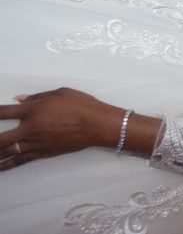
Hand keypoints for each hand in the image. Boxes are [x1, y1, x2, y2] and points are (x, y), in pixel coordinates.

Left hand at [0, 88, 121, 169]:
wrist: (97, 124)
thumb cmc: (81, 104)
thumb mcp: (60, 93)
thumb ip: (37, 97)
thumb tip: (20, 99)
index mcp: (33, 110)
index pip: (4, 112)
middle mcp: (31, 128)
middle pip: (1, 138)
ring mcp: (36, 142)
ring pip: (8, 151)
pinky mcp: (43, 152)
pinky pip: (21, 160)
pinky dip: (7, 165)